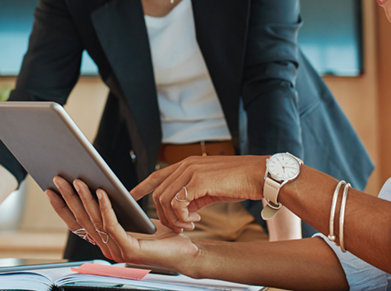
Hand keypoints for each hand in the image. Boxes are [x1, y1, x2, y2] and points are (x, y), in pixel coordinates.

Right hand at [45, 177, 200, 270]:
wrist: (185, 251)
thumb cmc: (162, 234)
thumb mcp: (132, 218)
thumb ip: (114, 209)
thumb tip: (97, 186)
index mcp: (105, 241)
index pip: (76, 224)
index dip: (62, 207)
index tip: (50, 189)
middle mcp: (106, 248)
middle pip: (81, 220)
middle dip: (68, 197)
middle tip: (59, 178)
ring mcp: (116, 250)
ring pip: (95, 221)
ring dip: (84, 198)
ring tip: (79, 180)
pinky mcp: (129, 249)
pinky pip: (112, 224)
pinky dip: (105, 207)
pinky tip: (102, 192)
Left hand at [130, 155, 265, 232]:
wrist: (258, 175)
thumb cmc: (238, 182)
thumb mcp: (210, 188)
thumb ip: (193, 195)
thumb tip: (183, 210)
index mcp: (187, 164)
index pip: (157, 175)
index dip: (142, 186)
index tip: (132, 195)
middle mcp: (186, 165)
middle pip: (158, 193)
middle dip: (165, 215)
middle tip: (181, 226)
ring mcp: (191, 171)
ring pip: (165, 200)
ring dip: (174, 219)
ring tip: (190, 225)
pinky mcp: (198, 180)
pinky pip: (177, 203)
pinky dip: (182, 217)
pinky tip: (195, 220)